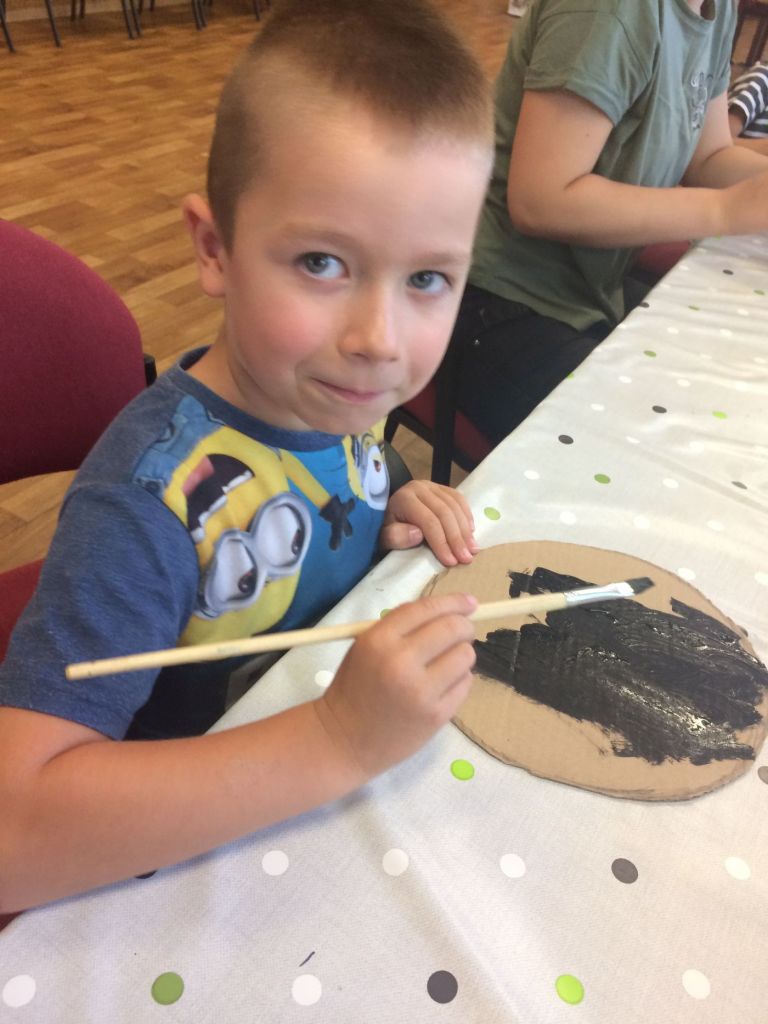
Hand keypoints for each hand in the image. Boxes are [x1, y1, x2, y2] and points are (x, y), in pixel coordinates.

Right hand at [316, 593, 477, 777]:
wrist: (345, 740)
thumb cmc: (354, 689)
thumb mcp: (365, 648)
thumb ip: (401, 627)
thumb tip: (448, 610)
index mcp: (378, 640)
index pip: (426, 609)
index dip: (453, 602)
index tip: (470, 602)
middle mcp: (400, 662)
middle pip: (452, 628)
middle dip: (464, 626)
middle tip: (463, 631)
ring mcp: (421, 690)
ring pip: (465, 655)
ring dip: (461, 654)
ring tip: (445, 663)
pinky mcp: (436, 714)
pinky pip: (465, 683)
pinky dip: (459, 679)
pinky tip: (441, 686)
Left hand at [379, 480, 477, 565]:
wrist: (387, 514)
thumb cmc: (386, 529)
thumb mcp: (383, 538)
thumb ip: (395, 537)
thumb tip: (417, 534)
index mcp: (404, 499)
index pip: (428, 520)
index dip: (441, 542)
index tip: (451, 561)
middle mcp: (419, 487)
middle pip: (445, 512)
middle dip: (457, 538)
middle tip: (466, 558)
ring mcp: (432, 485)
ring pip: (455, 506)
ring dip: (465, 530)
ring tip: (472, 550)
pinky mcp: (441, 488)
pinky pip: (459, 499)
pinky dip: (467, 516)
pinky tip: (471, 532)